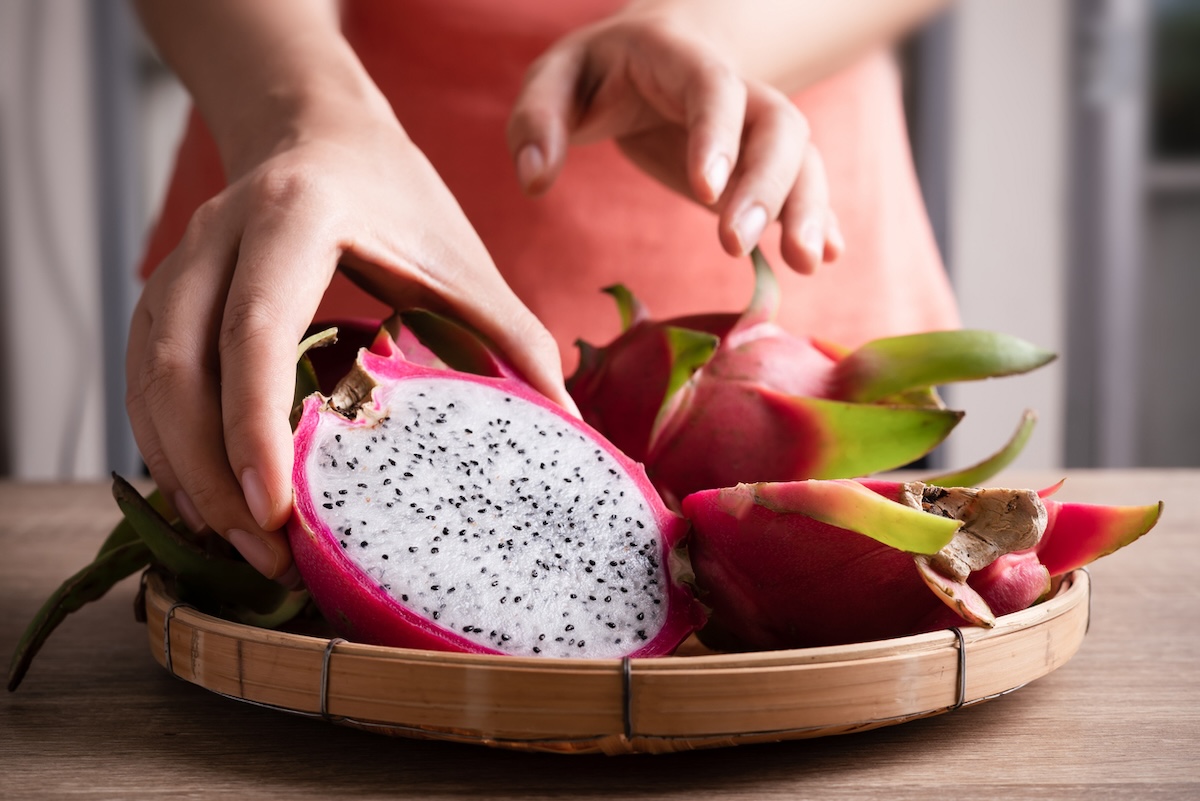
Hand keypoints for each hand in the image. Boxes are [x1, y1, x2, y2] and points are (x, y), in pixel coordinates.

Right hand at [126, 109, 572, 579]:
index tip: (275, 511)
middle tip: (262, 554)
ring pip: (146, 382)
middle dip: (211, 473)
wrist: (319, 134)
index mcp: (294, 217)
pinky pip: (142, 381)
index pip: (254, 329)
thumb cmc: (397, 197)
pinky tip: (204, 501)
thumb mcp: (460, 257)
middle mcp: (216, 237)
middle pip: (179, 368)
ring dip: (180, 472)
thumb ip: (512, 336)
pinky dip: (165, 447)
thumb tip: (568, 426)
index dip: (255, 423)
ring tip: (233, 546)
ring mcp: (177, 264)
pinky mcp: (162, 295)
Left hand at [507, 10, 844, 274]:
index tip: (704, 190)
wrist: (652, 55)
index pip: (711, 88)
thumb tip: (534, 181)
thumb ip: (535, 121)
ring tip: (805, 265)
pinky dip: (820, 217)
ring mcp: (754, 127)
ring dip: (808, 208)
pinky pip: (804, 183)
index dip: (716, 134)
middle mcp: (734, 88)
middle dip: (768, 184)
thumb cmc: (595, 74)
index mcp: (677, 57)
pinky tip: (826, 255)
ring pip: (801, 157)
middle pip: (777, 124)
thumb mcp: (553, 80)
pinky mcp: (762, 164)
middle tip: (735, 244)